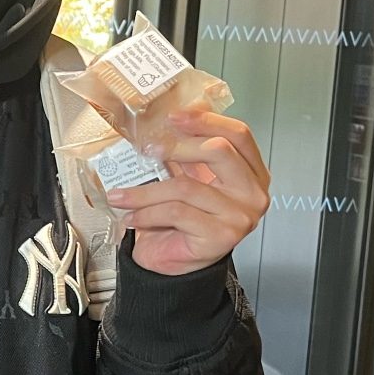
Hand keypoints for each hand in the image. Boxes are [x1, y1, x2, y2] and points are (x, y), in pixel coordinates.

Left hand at [106, 107, 270, 276]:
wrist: (177, 262)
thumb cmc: (184, 219)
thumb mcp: (190, 176)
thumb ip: (191, 148)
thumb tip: (176, 112)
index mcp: (252, 173)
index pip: (239, 135)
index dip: (207, 120)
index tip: (173, 116)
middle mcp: (253, 193)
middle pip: (220, 152)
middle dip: (178, 147)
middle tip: (146, 150)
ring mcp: (240, 216)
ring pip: (187, 187)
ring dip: (145, 191)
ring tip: (120, 196)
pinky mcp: (221, 236)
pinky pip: (176, 213)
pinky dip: (147, 212)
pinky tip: (131, 216)